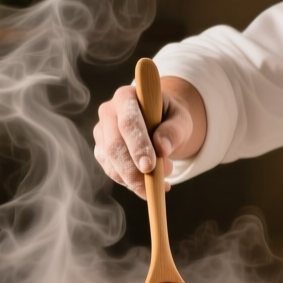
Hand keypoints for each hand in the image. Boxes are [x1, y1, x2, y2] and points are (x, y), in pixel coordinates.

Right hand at [93, 80, 202, 197]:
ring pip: (111, 162)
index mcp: (126, 97)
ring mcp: (102, 133)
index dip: (138, 146)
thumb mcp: (181, 119)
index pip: (128, 122)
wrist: (160, 122)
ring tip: (162, 181)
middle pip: (115, 146)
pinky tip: (148, 184)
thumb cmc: (170, 117)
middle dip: (134, 170)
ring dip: (135, 179)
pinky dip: (130, 183)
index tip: (149, 166)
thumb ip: (173, 131)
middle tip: (156, 185)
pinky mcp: (101, 151)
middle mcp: (108, 112)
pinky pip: (112, 171)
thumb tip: (162, 149)